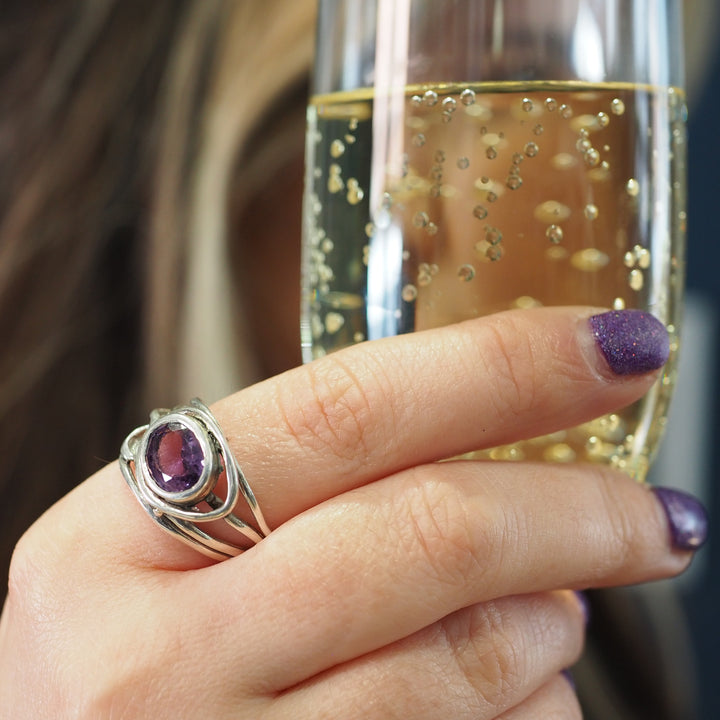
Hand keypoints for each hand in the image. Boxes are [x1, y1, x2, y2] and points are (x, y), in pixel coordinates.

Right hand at [0, 307, 704, 718]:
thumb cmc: (137, 661)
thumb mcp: (176, 554)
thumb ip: (305, 492)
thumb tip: (497, 444)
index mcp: (111, 538)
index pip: (344, 409)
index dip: (500, 364)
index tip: (614, 345)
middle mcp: (147, 657)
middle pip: (427, 532)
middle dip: (577, 509)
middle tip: (660, 510)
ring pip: (464, 668)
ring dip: (549, 625)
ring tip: (557, 610)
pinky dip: (525, 711)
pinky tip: (507, 696)